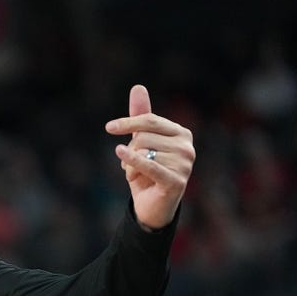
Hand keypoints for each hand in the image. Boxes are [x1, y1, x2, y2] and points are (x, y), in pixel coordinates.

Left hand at [105, 84, 194, 229]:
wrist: (151, 208)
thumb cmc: (146, 173)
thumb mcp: (141, 144)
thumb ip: (140, 117)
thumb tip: (138, 87)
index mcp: (181, 133)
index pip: (151, 121)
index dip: (129, 123)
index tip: (109, 127)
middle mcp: (187, 146)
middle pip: (144, 137)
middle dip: (129, 152)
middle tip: (130, 167)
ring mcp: (184, 164)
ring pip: (142, 152)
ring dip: (129, 167)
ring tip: (136, 176)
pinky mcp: (176, 180)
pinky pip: (148, 165)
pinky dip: (132, 161)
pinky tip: (120, 154)